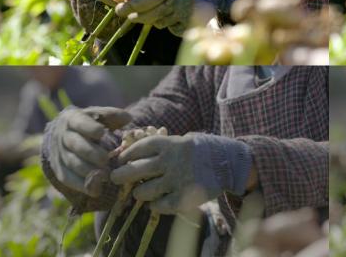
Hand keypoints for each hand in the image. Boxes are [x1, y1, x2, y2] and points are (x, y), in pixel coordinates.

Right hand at [48, 107, 131, 194]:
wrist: (64, 134)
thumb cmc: (90, 123)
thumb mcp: (100, 115)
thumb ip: (113, 116)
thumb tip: (128, 118)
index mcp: (73, 119)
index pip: (79, 122)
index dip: (89, 128)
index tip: (102, 133)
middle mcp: (63, 136)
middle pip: (75, 144)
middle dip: (90, 153)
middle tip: (106, 160)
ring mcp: (58, 153)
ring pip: (71, 163)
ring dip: (88, 171)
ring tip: (105, 176)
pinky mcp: (58, 168)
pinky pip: (67, 178)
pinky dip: (80, 185)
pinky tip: (95, 190)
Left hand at [110, 133, 251, 214]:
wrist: (229, 162)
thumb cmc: (202, 151)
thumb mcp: (183, 140)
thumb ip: (163, 147)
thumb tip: (132, 153)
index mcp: (171, 144)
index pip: (139, 148)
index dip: (126, 154)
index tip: (121, 159)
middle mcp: (171, 161)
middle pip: (135, 170)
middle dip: (120, 175)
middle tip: (116, 178)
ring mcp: (178, 180)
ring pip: (144, 192)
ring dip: (138, 193)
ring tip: (140, 193)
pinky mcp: (185, 197)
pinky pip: (160, 206)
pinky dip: (155, 206)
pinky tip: (156, 204)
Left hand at [114, 0, 241, 36]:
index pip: (145, 0)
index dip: (129, 5)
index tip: (119, 7)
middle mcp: (181, 4)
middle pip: (148, 16)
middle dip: (135, 15)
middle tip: (126, 11)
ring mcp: (187, 16)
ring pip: (158, 22)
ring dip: (149, 17)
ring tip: (152, 5)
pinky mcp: (192, 24)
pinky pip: (170, 27)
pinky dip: (164, 20)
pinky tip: (168, 10)